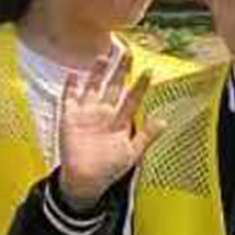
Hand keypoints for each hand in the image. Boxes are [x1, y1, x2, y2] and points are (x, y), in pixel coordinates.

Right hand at [54, 45, 150, 201]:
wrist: (86, 180)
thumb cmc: (110, 168)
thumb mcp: (132, 153)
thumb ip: (147, 136)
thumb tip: (164, 121)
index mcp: (120, 121)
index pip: (132, 99)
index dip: (140, 86)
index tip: (150, 70)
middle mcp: (104, 113)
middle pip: (114, 87)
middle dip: (121, 71)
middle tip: (128, 53)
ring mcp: (87, 114)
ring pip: (93, 88)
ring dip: (98, 73)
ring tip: (104, 57)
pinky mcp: (70, 118)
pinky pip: (69, 99)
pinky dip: (70, 87)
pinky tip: (73, 74)